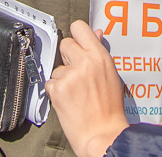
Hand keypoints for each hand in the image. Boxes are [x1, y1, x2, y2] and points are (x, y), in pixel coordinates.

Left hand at [45, 21, 128, 156]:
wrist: (102, 133)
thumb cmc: (110, 107)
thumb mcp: (111, 74)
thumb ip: (100, 52)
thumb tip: (96, 33)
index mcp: (100, 56)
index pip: (79, 28)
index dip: (76, 35)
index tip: (76, 42)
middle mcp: (85, 62)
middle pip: (64, 44)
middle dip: (68, 56)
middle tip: (76, 71)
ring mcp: (69, 75)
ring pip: (56, 67)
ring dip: (62, 77)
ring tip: (76, 92)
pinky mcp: (57, 89)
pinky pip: (50, 83)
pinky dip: (56, 91)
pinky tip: (68, 100)